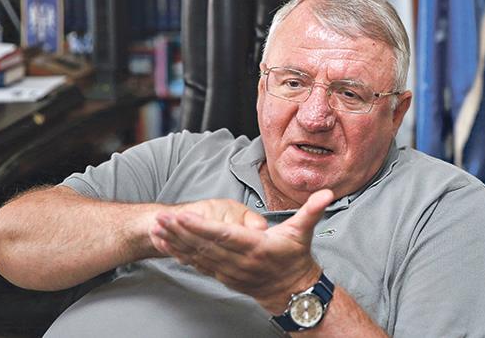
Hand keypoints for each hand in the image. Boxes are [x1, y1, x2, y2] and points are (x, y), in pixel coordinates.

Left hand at [155, 189, 335, 312]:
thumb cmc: (295, 257)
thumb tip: (327, 194)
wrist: (292, 291)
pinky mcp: (222, 276)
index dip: (202, 227)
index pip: (224, 236)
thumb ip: (312, 211)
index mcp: (256, 247)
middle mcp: (239, 261)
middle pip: (205, 246)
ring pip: (197, 257)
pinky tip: (166, 245)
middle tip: (161, 218)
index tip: (184, 216)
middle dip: (180, 232)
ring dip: (175, 243)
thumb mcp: (304, 233)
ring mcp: (229, 271)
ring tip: (157, 229)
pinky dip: (180, 255)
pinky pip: (197, 265)